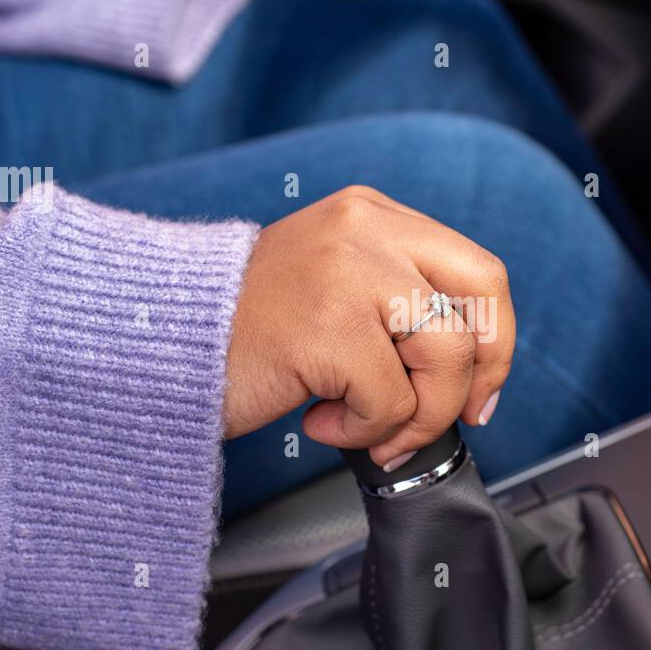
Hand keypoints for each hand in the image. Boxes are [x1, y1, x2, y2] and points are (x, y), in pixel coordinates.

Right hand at [225, 186, 514, 468]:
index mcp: (372, 217)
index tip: (480, 389)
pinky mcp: (327, 327)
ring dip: (417, 415)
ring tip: (366, 428)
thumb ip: (396, 304)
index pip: (477, 271)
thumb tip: (467, 372)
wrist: (156, 343)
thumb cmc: (245, 331)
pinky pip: (390, 401)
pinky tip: (319, 421)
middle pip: (482, 298)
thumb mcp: (333, 287)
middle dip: (478, 373)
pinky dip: (363, 432)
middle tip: (453, 416)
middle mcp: (365, 231)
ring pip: (445, 356)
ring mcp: (348, 273)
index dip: (494, 339)